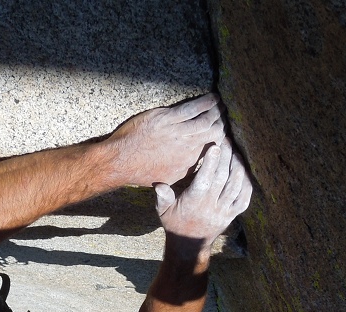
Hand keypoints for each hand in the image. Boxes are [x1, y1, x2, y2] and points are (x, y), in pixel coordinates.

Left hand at [104, 94, 225, 185]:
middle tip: (225, 117)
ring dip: (216, 111)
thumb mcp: (168, 179)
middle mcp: (188, 147)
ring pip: (206, 119)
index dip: (220, 141)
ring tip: (220, 106)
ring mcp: (178, 132)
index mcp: (189, 162)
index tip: (223, 134)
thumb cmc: (140, 171)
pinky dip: (205, 102)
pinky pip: (192, 108)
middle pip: (215, 133)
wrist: (120, 162)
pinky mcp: (167, 119)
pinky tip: (213, 97)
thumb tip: (198, 166)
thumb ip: (185, 171)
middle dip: (222, 124)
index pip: (213, 149)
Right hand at [154, 139, 252, 245]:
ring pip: (236, 186)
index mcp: (194, 202)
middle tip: (226, 141)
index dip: (211, 162)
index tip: (215, 146)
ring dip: (237, 167)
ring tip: (235, 152)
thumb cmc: (174, 223)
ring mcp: (224, 211)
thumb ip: (162, 197)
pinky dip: (246, 182)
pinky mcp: (232, 215)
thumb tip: (158, 185)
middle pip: (222, 178)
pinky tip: (243, 170)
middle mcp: (211, 206)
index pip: (205, 180)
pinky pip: (244, 197)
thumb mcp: (163, 211)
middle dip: (226, 157)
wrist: (189, 246)